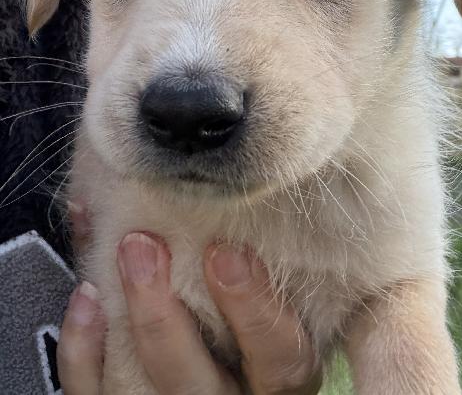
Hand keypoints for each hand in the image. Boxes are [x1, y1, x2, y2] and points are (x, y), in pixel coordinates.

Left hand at [57, 233, 321, 394]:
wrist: (217, 372)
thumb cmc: (261, 321)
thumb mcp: (285, 301)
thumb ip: (266, 261)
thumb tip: (236, 183)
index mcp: (275, 374)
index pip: (278, 353)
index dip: (253, 305)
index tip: (225, 250)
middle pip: (192, 380)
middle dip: (160, 316)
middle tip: (142, 245)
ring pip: (136, 388)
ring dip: (119, 320)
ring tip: (114, 257)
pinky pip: (93, 394)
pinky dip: (82, 347)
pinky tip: (86, 297)